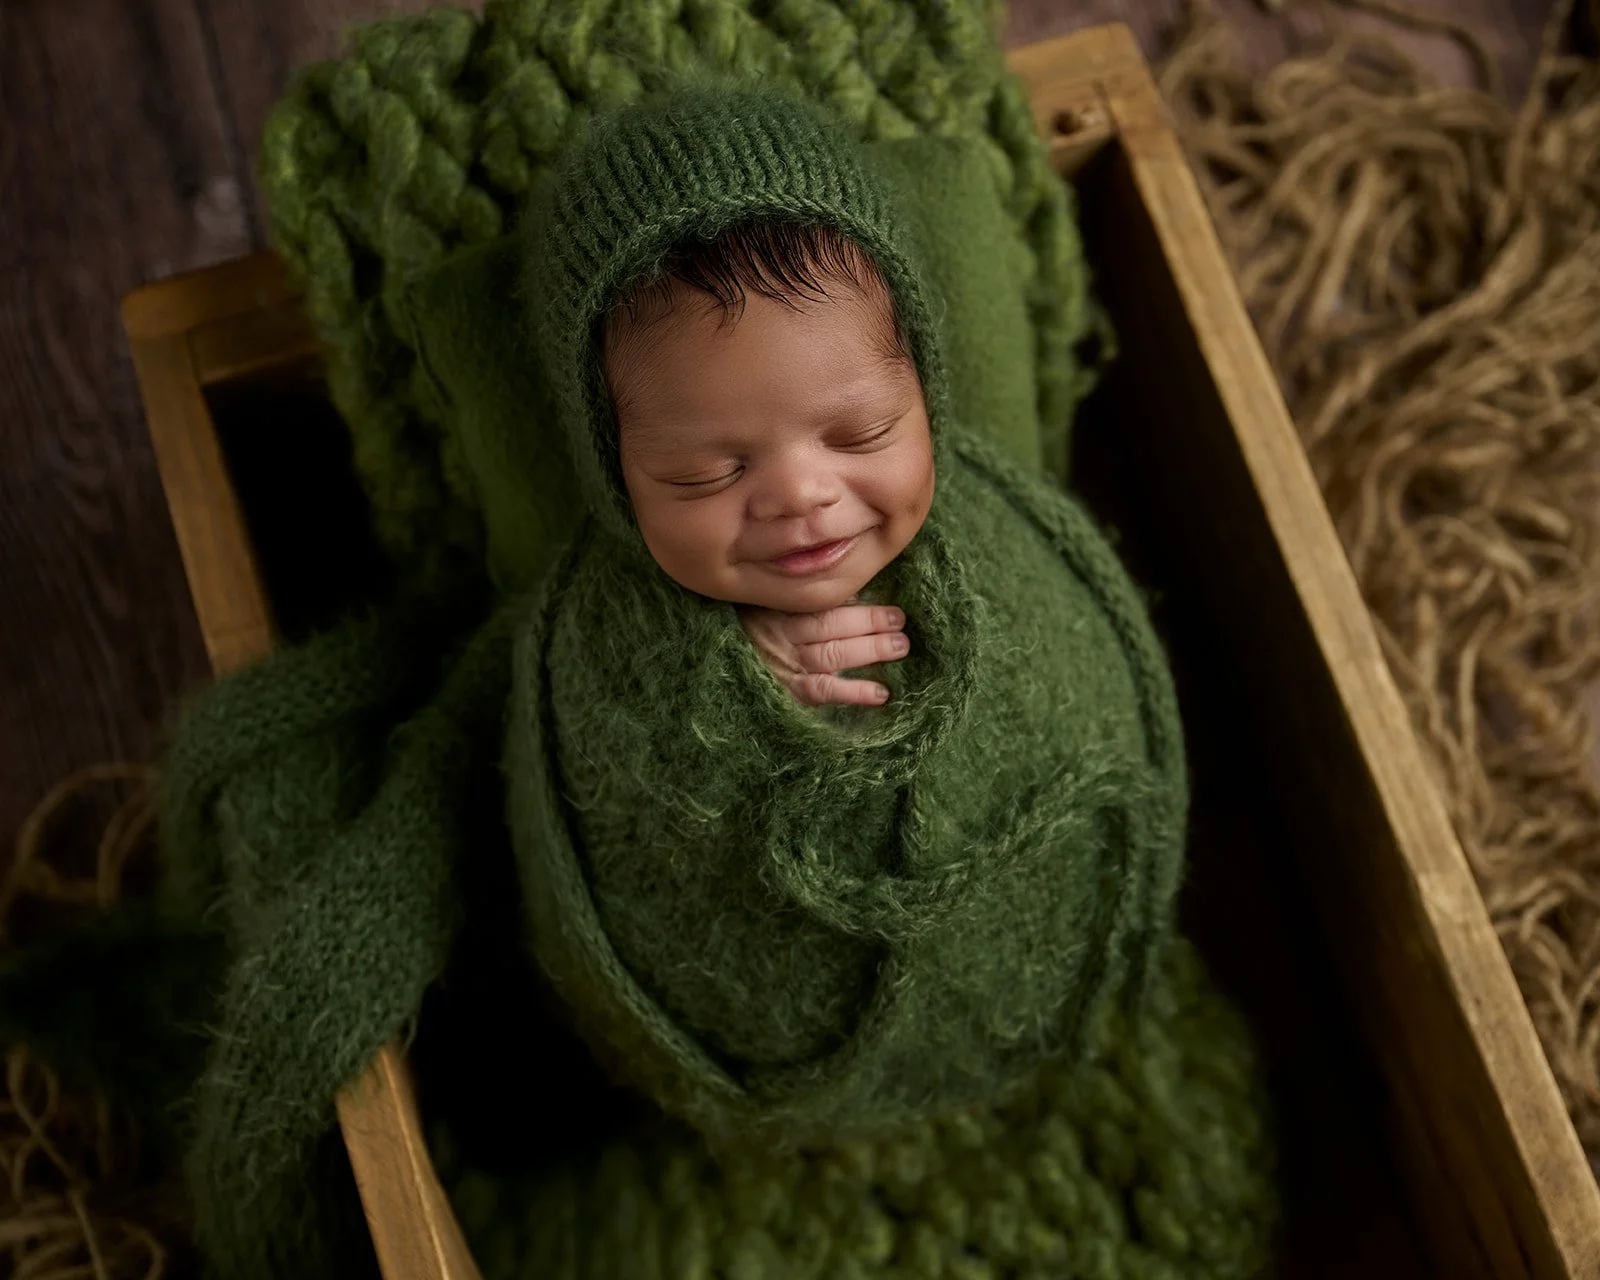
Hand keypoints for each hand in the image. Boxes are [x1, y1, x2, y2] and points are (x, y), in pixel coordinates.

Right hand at [739, 603, 909, 705]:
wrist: (708, 660)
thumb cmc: (744, 629)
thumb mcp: (763, 603)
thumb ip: (797, 596)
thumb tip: (852, 592)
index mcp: (778, 608)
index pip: (823, 604)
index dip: (858, 605)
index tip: (889, 605)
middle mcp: (781, 635)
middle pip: (831, 627)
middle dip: (870, 624)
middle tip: (901, 624)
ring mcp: (784, 665)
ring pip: (832, 654)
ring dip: (869, 651)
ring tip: (899, 647)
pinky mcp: (786, 692)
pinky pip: (823, 691)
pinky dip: (853, 692)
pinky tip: (880, 694)